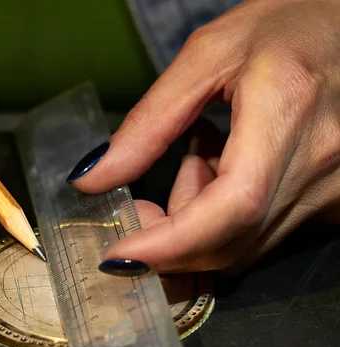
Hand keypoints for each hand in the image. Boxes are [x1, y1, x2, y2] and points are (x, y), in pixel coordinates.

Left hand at [67, 0, 339, 273]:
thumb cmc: (288, 27)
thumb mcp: (207, 56)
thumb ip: (148, 123)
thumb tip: (94, 178)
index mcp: (288, 113)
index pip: (230, 206)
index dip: (169, 244)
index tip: (118, 257)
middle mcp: (321, 164)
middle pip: (229, 242)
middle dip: (167, 240)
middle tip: (137, 205)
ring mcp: (333, 190)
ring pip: (242, 246)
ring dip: (194, 224)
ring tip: (197, 158)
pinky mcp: (332, 202)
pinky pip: (261, 234)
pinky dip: (222, 218)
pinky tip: (224, 166)